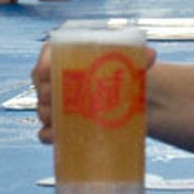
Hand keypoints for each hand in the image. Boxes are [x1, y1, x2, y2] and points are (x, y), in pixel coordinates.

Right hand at [33, 43, 156, 144]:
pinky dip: (48, 135)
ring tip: (64, 120)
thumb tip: (151, 55)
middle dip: (48, 95)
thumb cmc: (124, 74)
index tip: (49, 74)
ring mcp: (56, 105)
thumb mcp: (130, 63)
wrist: (130, 98)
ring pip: (43, 110)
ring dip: (49, 116)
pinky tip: (57, 138)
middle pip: (42, 87)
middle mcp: (56, 79)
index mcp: (66, 57)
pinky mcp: (61, 127)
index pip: (46, 60)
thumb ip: (138, 57)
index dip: (43, 67)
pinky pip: (46, 132)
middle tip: (65, 101)